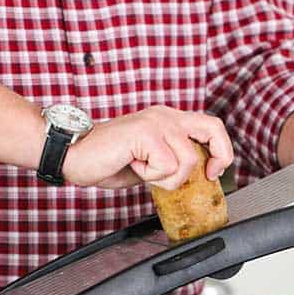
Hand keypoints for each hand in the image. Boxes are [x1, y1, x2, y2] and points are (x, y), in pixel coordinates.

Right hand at [62, 106, 233, 189]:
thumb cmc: (107, 160)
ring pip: (188, 160)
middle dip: (219, 157)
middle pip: (213, 129)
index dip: (222, 150)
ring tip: (143, 169)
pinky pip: (167, 166)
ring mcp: (156, 122)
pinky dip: (151, 176)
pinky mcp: (146, 133)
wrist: (72, 154)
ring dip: (167, 177)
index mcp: (169, 119)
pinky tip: (133, 165)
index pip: (211, 126)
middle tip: (207, 175)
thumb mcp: (150, 161)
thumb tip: (196, 178)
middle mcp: (166, 116)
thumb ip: (173, 162)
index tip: (213, 171)